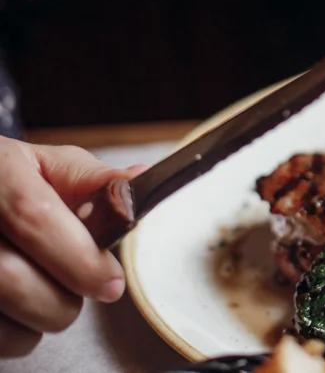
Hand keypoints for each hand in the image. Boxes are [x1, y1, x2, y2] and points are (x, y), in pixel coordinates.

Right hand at [0, 138, 146, 356]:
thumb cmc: (9, 182)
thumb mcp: (47, 166)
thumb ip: (94, 181)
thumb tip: (137, 186)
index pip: (35, 219)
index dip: (79, 258)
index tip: (111, 283)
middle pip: (12, 280)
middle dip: (62, 299)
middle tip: (79, 285)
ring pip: (1, 318)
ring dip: (38, 318)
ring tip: (43, 287)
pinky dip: (15, 334)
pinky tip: (17, 305)